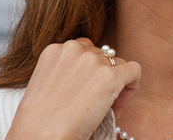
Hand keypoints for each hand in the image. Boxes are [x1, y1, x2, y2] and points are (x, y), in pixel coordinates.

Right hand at [6, 38, 140, 139]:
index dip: (89, 69)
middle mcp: (74, 48)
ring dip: (116, 81)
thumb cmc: (38, 123)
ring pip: (117, 63)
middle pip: (101, 55)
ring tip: (107, 105)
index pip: (84, 49)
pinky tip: (123, 100)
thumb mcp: (45, 84)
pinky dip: (132, 83)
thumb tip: (93, 76)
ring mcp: (92, 60)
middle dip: (102, 75)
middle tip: (97, 100)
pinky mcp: (109, 76)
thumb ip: (66, 71)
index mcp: (55, 49)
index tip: (87, 87)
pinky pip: (133, 70)